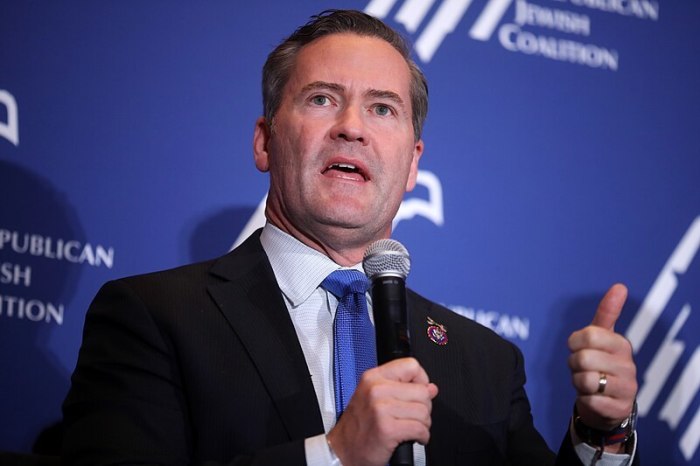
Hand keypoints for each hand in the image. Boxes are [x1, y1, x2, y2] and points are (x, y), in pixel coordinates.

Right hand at [326, 357, 438, 465]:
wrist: (343, 450)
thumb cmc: (359, 425)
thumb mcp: (375, 398)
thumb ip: (403, 388)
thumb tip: (431, 388)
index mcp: (373, 377)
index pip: (412, 366)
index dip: (421, 380)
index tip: (417, 393)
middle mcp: (376, 389)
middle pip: (422, 391)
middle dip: (424, 408)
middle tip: (413, 417)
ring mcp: (381, 408)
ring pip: (423, 412)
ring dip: (423, 424)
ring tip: (411, 428)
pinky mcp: (387, 429)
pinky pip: (420, 428)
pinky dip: (422, 436)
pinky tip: (413, 438)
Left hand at [567, 284, 637, 440]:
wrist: (608, 404)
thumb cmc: (601, 364)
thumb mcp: (603, 338)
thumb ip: (607, 313)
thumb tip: (620, 286)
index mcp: (621, 344)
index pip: (589, 335)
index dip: (575, 342)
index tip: (578, 346)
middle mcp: (628, 365)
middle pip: (583, 358)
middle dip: (574, 363)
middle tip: (581, 367)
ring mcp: (626, 388)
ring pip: (584, 379)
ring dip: (578, 381)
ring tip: (587, 381)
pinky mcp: (618, 408)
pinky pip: (588, 399)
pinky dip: (584, 398)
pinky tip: (593, 397)